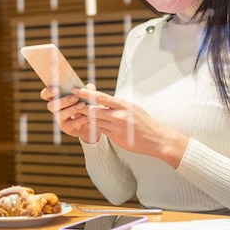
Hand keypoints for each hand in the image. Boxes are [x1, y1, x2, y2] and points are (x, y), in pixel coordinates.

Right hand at [40, 84, 101, 142]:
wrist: (92, 121)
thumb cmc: (85, 104)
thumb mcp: (86, 96)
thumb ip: (86, 91)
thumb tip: (90, 86)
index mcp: (57, 98)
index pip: (45, 95)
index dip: (48, 92)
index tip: (56, 89)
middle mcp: (56, 109)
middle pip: (51, 106)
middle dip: (63, 101)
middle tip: (75, 98)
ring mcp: (60, 119)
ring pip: (60, 115)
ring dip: (71, 109)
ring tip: (82, 105)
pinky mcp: (66, 128)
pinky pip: (70, 124)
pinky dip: (79, 120)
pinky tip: (87, 116)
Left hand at [72, 87, 188, 167]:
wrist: (156, 139)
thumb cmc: (144, 122)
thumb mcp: (133, 108)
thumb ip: (118, 105)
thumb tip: (105, 101)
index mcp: (123, 105)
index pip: (101, 97)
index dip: (87, 93)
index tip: (76, 90)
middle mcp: (119, 115)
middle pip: (94, 110)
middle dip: (83, 107)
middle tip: (73, 104)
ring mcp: (117, 127)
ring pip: (95, 121)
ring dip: (87, 118)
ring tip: (78, 114)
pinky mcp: (115, 138)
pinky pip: (101, 131)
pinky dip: (95, 127)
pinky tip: (90, 125)